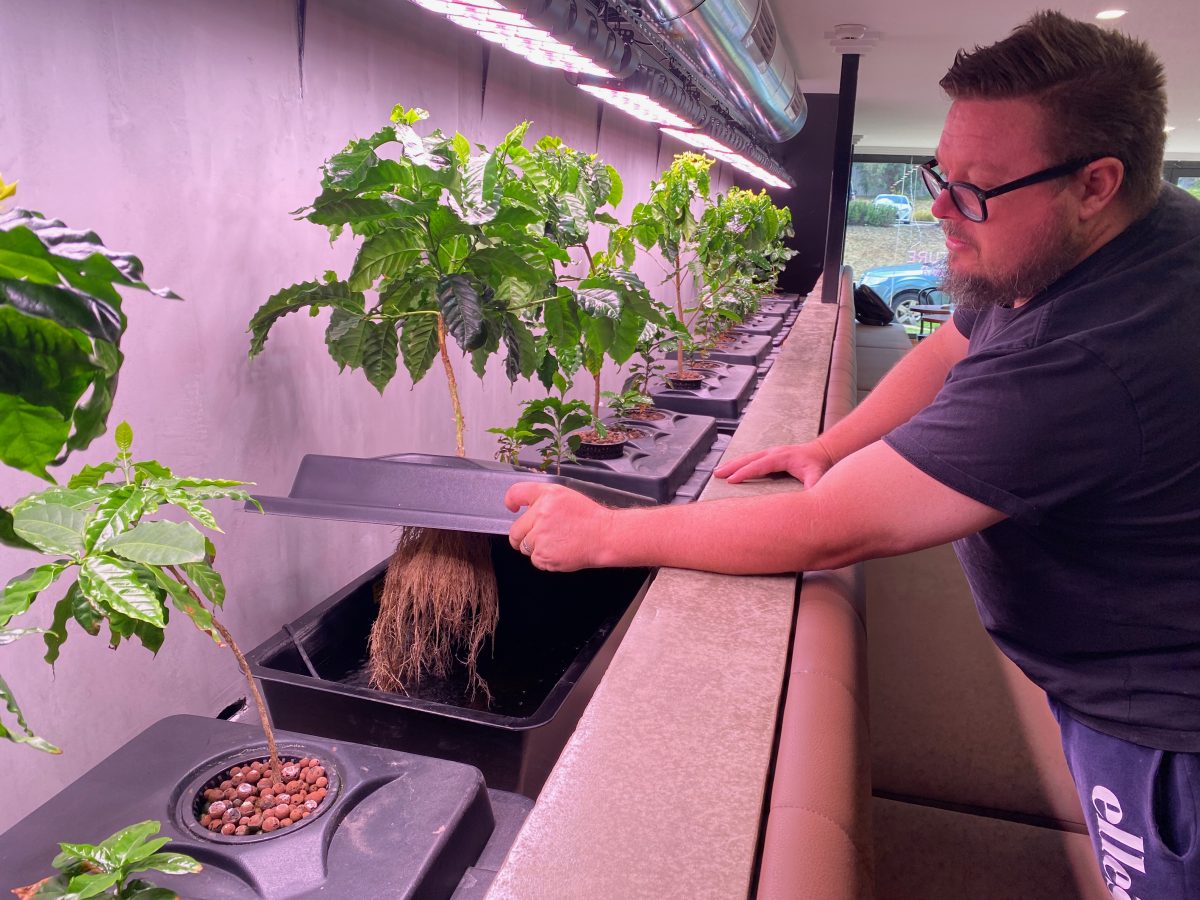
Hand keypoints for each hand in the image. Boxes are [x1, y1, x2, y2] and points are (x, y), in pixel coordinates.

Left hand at [504, 483, 614, 571]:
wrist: (605, 536)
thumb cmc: (588, 517)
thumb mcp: (565, 496)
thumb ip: (542, 499)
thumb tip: (522, 507)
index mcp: (547, 496)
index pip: (516, 493)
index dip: (511, 501)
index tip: (513, 507)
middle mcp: (541, 514)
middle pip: (515, 530)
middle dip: (523, 535)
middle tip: (539, 535)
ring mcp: (541, 536)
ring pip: (524, 547)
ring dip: (535, 547)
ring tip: (556, 542)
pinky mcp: (544, 555)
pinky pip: (535, 560)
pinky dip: (544, 558)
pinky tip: (560, 550)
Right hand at [714, 440, 835, 485]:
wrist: (822, 452)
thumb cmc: (818, 464)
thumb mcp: (818, 475)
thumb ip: (812, 485)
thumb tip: (808, 498)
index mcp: (781, 457)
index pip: (759, 465)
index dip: (745, 472)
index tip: (732, 480)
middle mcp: (773, 452)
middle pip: (748, 458)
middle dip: (732, 466)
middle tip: (717, 474)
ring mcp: (770, 452)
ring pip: (747, 457)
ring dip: (732, 464)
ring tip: (718, 472)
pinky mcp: (770, 455)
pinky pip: (751, 459)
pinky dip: (739, 464)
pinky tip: (731, 469)